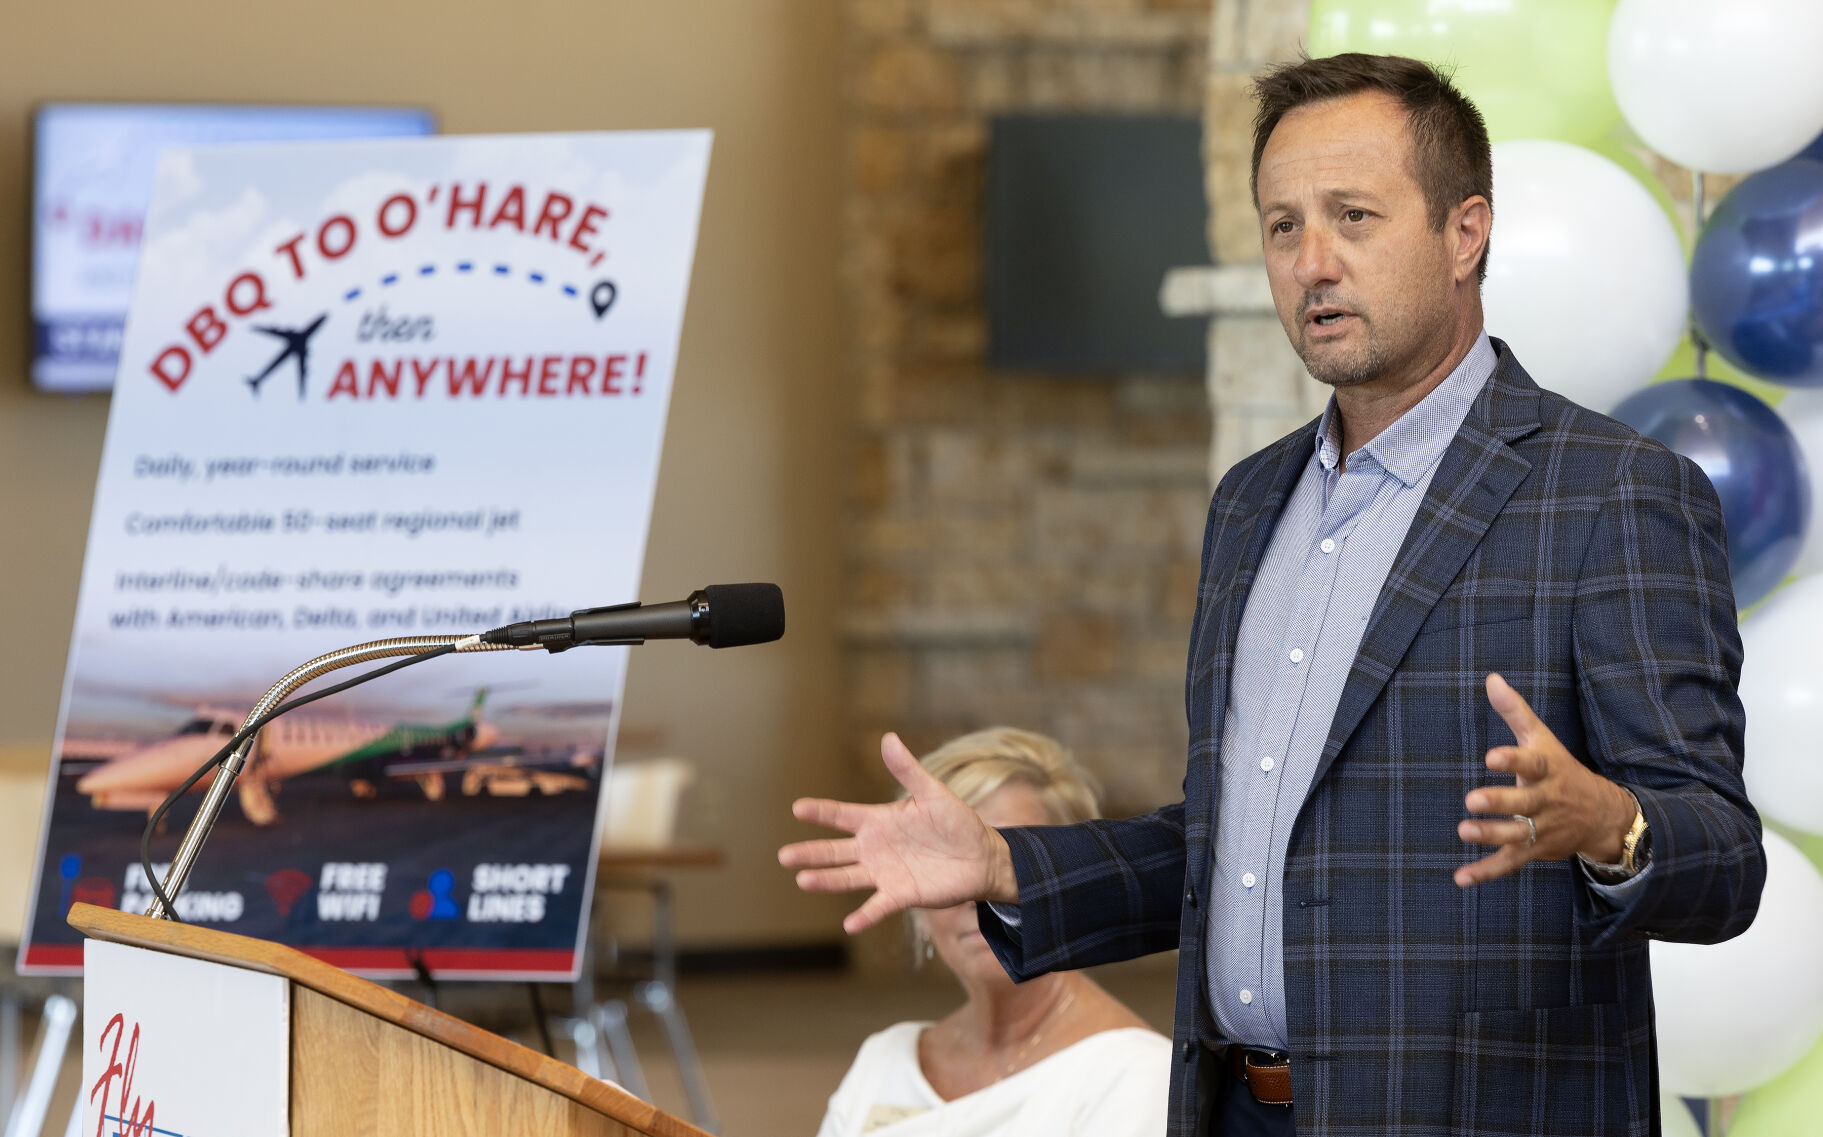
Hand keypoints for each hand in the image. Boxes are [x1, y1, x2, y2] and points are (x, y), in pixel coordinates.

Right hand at [779, 733, 1017, 932]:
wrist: (981, 856)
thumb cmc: (956, 822)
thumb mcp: (933, 792)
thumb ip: (908, 770)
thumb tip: (888, 738)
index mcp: (878, 821)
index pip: (842, 816)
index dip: (820, 812)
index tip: (797, 808)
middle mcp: (874, 848)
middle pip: (835, 851)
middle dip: (810, 853)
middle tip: (785, 856)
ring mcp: (884, 873)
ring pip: (847, 877)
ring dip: (826, 880)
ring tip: (803, 880)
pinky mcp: (901, 894)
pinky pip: (878, 906)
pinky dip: (864, 915)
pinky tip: (849, 924)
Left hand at [1455, 673, 1637, 887]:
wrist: (1603, 815)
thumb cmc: (1560, 769)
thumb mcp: (1542, 738)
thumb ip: (1515, 711)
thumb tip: (1491, 678)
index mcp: (1547, 770)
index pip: (1531, 764)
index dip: (1512, 761)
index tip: (1491, 756)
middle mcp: (1546, 801)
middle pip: (1523, 804)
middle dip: (1500, 803)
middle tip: (1472, 800)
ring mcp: (1542, 829)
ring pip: (1516, 835)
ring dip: (1491, 836)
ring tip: (1464, 830)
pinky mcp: (1535, 850)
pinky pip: (1510, 864)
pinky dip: (1486, 872)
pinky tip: (1461, 878)